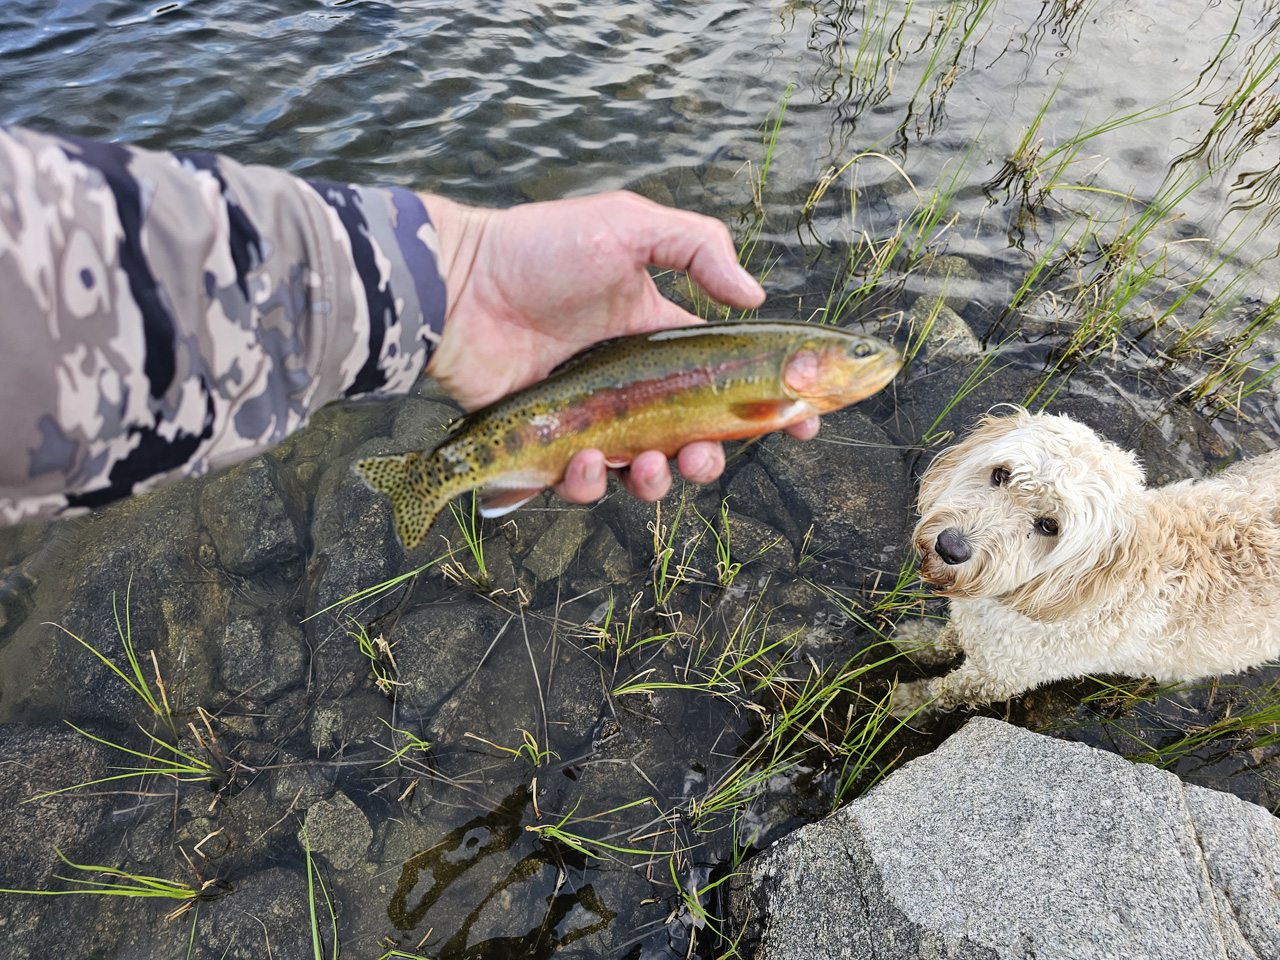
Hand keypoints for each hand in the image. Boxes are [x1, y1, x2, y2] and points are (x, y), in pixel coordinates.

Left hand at [420, 191, 819, 502]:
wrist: (457, 286)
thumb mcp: (628, 226)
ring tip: (647, 466)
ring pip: (643, 473)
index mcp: (659, 339)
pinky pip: (581, 485)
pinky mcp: (546, 446)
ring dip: (657, 482)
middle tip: (704, 456)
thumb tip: (755, 298)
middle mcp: (631, 386)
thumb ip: (698, 248)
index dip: (772, 405)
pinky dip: (589, 484)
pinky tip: (583, 460)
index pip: (728, 380)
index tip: (806, 424)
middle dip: (711, 459)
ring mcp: (590, 420)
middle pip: (693, 440)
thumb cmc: (539, 251)